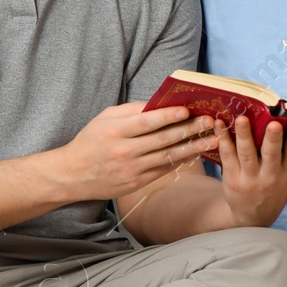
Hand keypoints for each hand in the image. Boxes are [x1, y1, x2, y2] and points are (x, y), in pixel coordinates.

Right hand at [55, 102, 216, 200]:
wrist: (73, 175)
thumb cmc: (91, 141)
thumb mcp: (105, 119)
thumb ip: (131, 110)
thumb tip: (160, 103)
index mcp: (115, 131)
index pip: (146, 122)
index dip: (167, 115)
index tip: (187, 108)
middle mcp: (125, 151)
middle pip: (163, 139)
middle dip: (189, 129)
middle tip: (210, 121)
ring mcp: (132, 170)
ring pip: (168, 157)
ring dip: (193, 147)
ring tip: (213, 139)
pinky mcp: (136, 183)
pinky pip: (164, 170)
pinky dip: (181, 161)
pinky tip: (196, 152)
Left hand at [215, 115, 286, 227]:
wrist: (254, 213)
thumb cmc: (282, 188)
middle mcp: (271, 176)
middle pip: (271, 155)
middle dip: (273, 139)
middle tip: (274, 123)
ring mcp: (250, 177)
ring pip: (246, 154)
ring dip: (244, 135)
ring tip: (241, 118)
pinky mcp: (232, 176)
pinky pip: (227, 155)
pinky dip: (223, 139)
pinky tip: (220, 123)